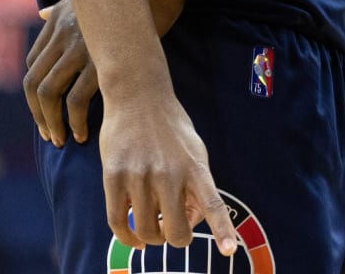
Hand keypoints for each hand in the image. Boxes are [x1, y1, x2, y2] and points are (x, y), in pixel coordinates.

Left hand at [24, 0, 99, 145]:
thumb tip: (43, 12)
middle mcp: (62, 34)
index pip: (32, 63)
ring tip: (62, 138)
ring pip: (50, 93)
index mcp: (57, 21)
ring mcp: (79, 48)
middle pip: (34, 82)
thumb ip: (62, 8)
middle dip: (38, 113)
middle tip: (49, 133)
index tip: (45, 108)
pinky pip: (77, 100)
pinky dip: (76, 121)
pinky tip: (83, 133)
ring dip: (52, 122)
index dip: (35, 91)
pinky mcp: (100, 62)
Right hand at [99, 90, 238, 257]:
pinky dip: (126, 238)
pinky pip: (118, 223)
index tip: (230, 251)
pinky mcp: (114, 176)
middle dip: (175, 238)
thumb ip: (196, 182)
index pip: (212, 203)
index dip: (221, 229)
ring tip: (153, 228)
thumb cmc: (170, 125)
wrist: (138, 93)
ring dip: (151, 237)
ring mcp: (141, 175)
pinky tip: (133, 238)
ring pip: (146, 231)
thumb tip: (193, 220)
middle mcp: (170, 173)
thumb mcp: (194, 148)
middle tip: (172, 230)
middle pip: (175, 232)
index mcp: (195, 165)